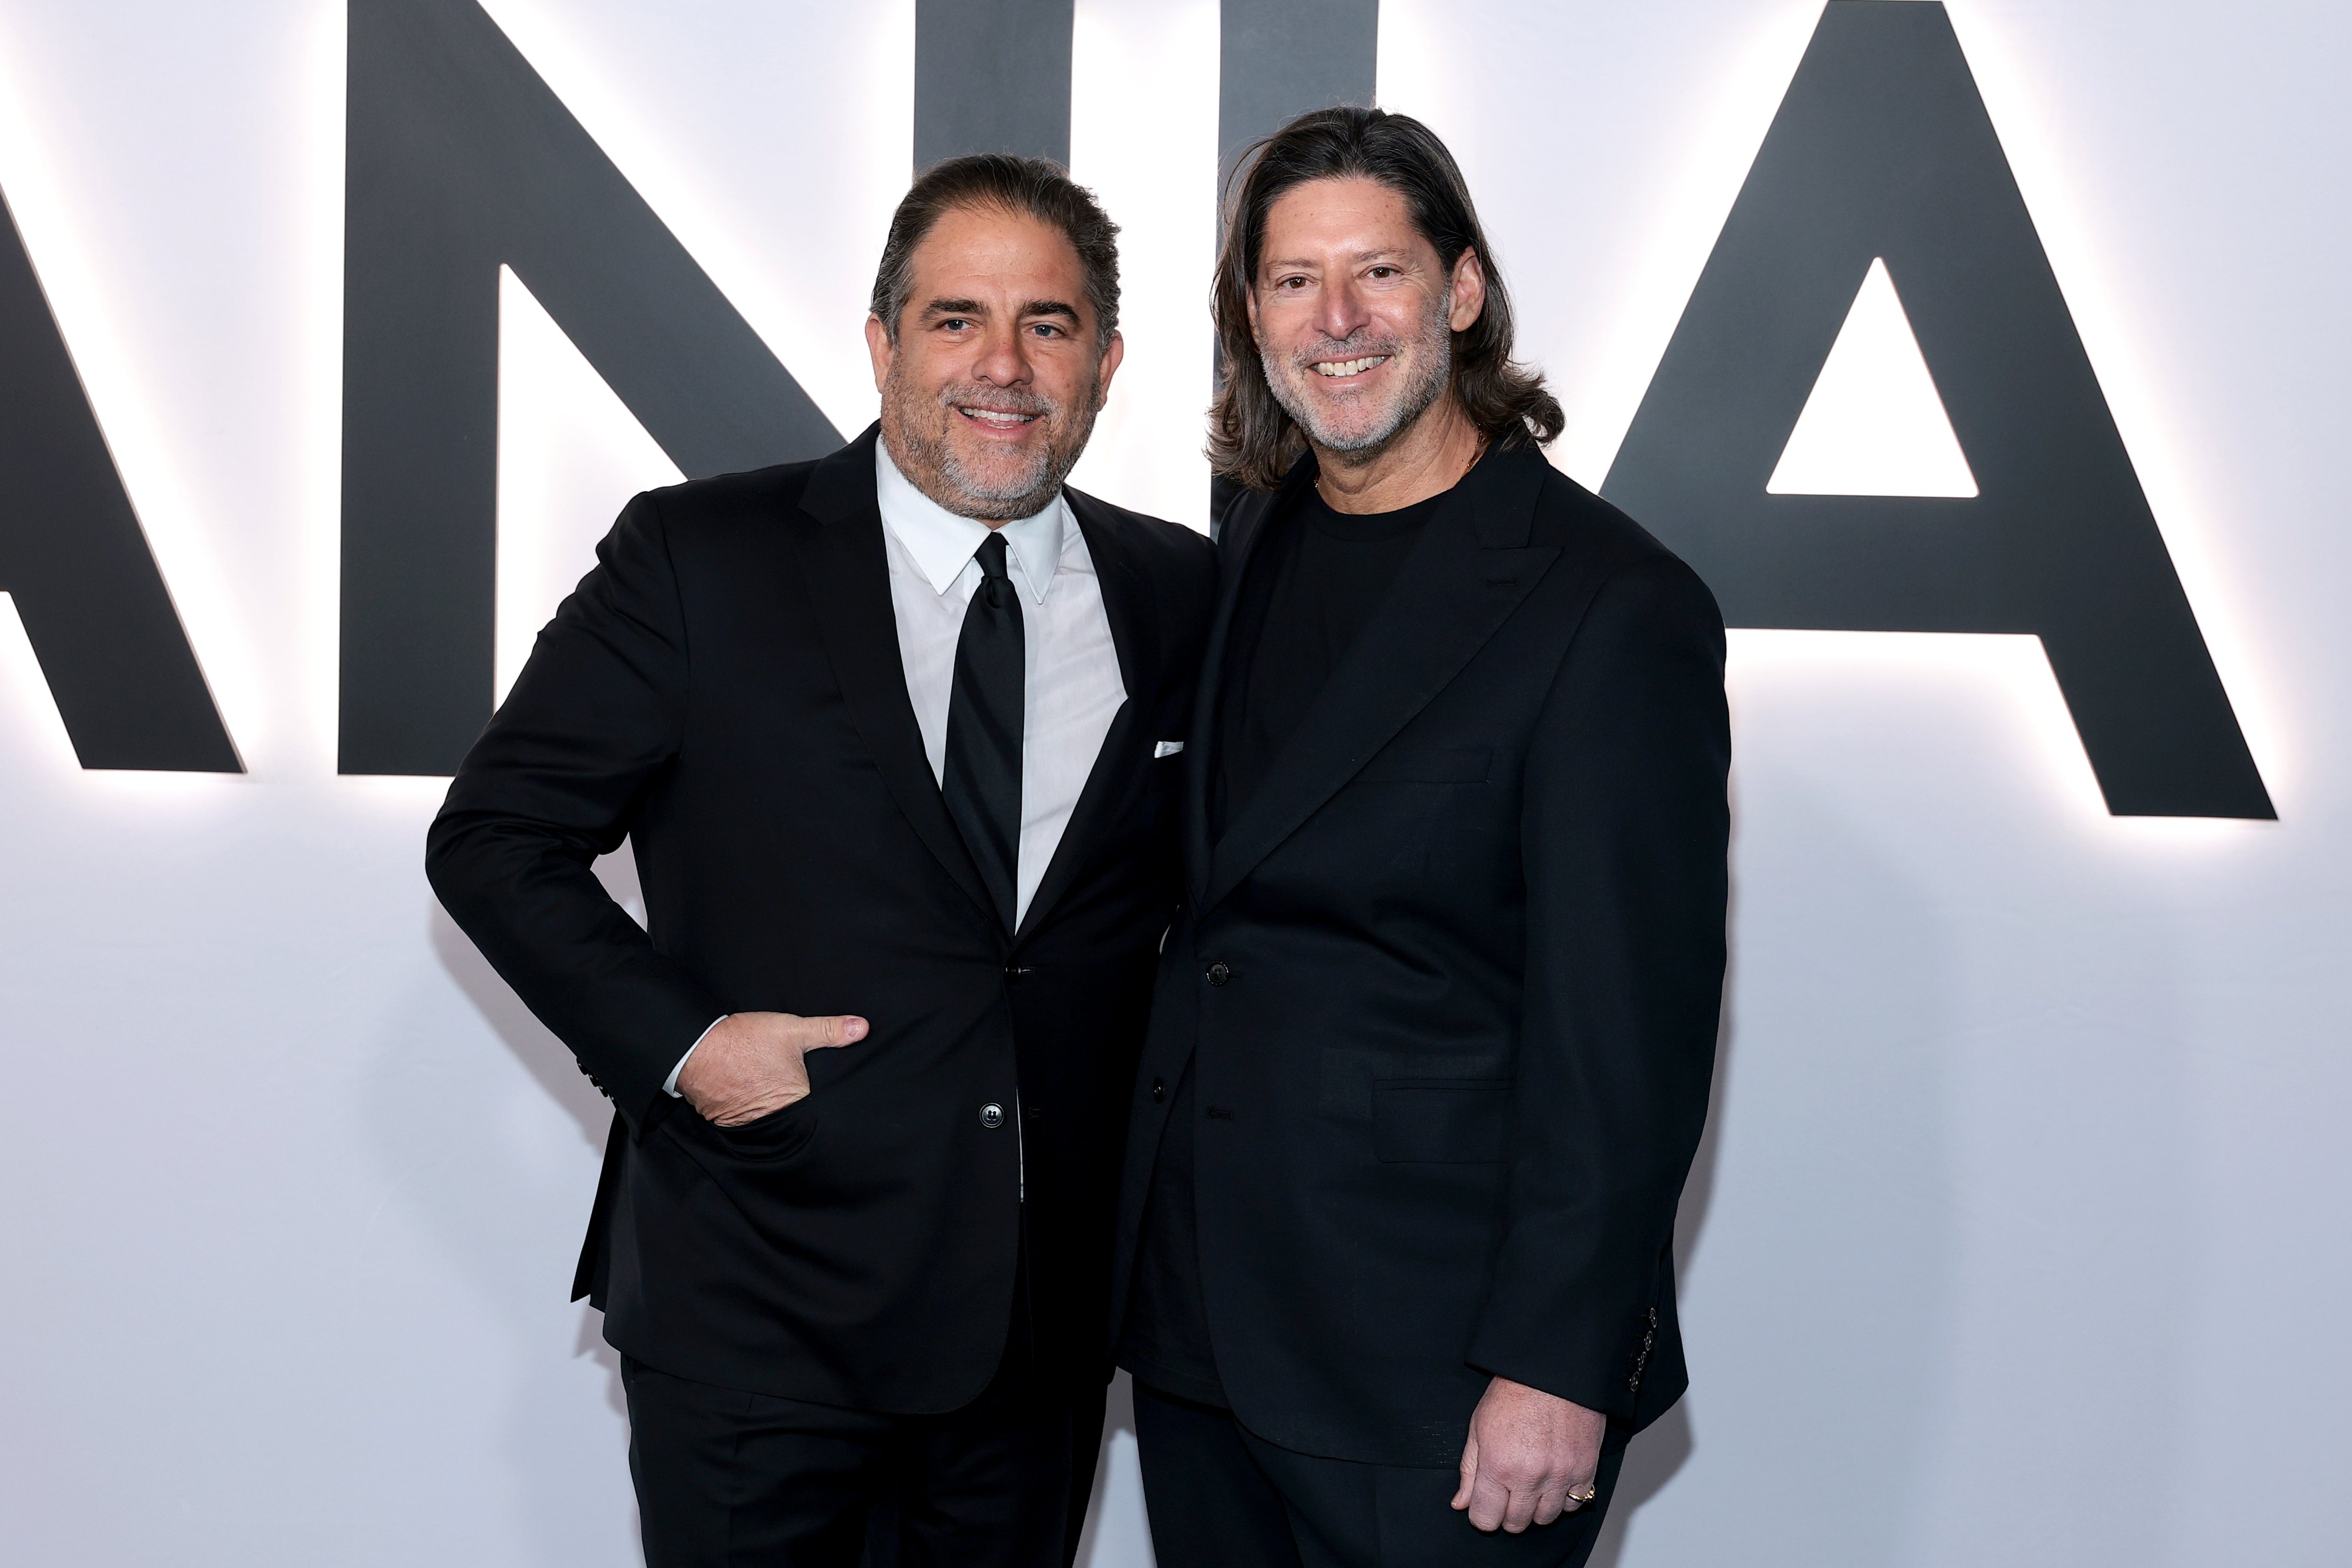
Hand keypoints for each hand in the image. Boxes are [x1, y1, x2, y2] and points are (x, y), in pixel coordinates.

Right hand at [675, 1010, 867, 1125]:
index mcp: (794, 1102)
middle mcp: (771, 1120)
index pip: (816, 1109)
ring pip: (765, 1118)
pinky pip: (742, 1118)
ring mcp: (745, 1124)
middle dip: (792, 1104)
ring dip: (766, 1106)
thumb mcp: (793, 1030)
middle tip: (787, 1087)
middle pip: (791, 1115)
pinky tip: (745, 1091)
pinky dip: (745, 1107)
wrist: (695, 1047)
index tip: (817, 1092)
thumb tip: (862, 1028)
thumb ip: (829, 1031)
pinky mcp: (724, 1120)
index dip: (818, 1099)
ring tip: (763, 1087)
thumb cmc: (746, 1039)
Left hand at [1451, 1376, 1605, 1532]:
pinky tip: (1555, 1479)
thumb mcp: (1478, 1427)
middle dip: (1508, 1512)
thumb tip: (1461, 1504)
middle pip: (1516, 1523)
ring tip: (1532, 1484)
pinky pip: (1575, 1504)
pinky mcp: (1585, 1469)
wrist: (1553, 1371)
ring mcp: (1560, 1475)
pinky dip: (1564, 1498)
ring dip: (1536, 1507)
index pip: (1486, 1519)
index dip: (1482, 1515)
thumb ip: (1469, 1470)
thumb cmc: (1514, 1392)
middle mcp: (1529, 1476)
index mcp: (1498, 1465)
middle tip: (1508, 1490)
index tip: (1486, 1504)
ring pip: (1546, 1518)